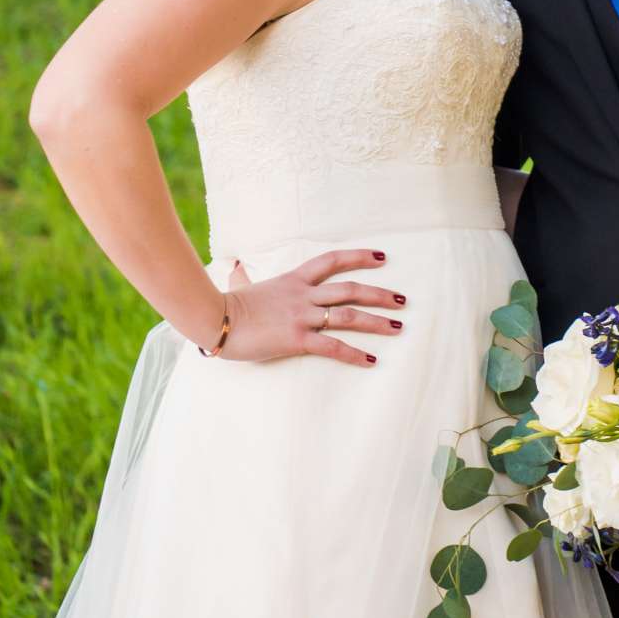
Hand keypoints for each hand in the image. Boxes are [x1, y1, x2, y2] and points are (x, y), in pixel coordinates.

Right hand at [217, 248, 405, 368]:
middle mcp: (304, 294)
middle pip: (351, 288)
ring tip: (398, 327)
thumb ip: (244, 276)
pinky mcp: (297, 338)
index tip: (382, 258)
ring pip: (349, 315)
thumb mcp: (241, 285)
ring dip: (376, 321)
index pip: (332, 261)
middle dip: (380, 294)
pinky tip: (371, 360)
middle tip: (403, 301)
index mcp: (294, 279)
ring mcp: (302, 315)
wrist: (215, 318)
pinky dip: (354, 354)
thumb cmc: (226, 304)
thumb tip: (236, 266)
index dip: (359, 257)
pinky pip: (333, 346)